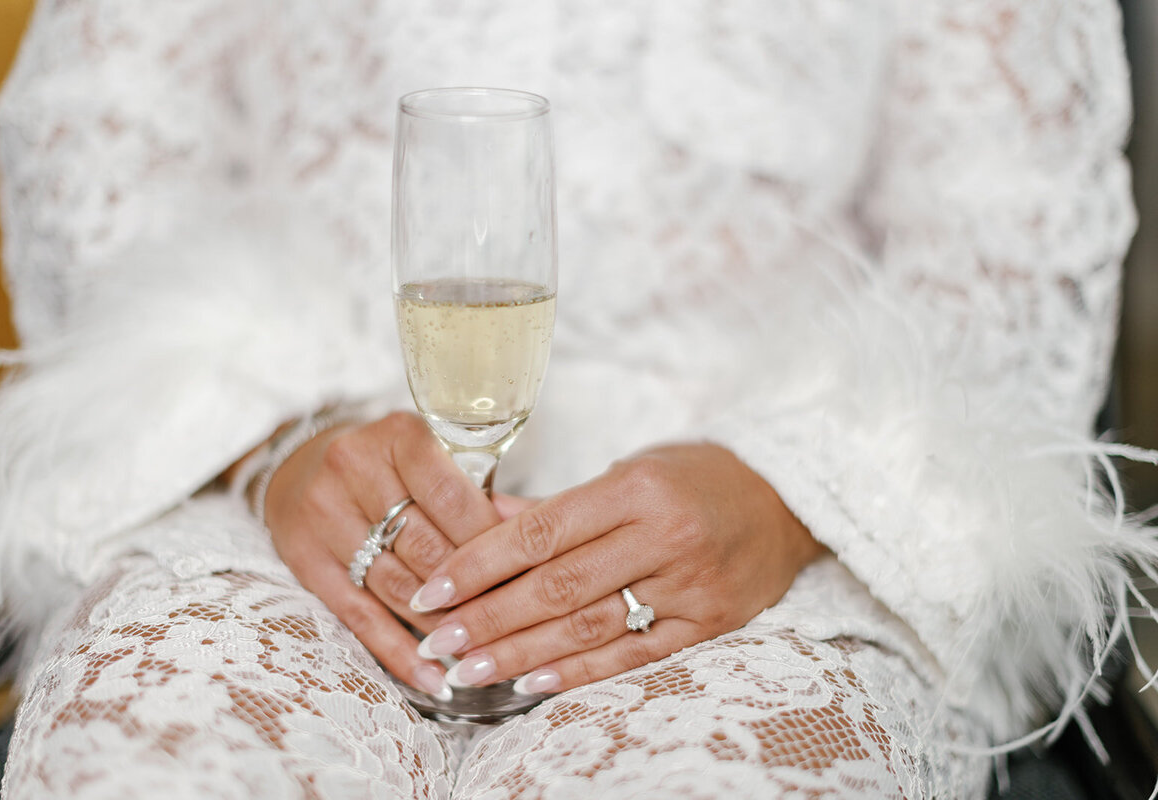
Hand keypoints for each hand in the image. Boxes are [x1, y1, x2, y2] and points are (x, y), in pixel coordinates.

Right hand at [263, 410, 501, 699]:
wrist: (302, 467)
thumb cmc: (392, 465)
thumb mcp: (434, 458)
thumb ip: (482, 493)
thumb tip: (532, 537)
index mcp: (398, 434)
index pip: (454, 498)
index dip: (492, 543)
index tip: (526, 574)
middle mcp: (354, 467)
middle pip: (427, 547)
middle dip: (473, 591)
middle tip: (512, 622)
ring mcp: (323, 515)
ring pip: (396, 587)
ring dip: (443, 626)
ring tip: (482, 654)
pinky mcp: (304, 560)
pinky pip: (360, 617)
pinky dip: (400, 653)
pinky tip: (434, 678)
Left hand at [407, 443, 824, 693]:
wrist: (783, 501)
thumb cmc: (691, 478)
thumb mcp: (627, 472)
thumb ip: (558, 508)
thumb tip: (478, 529)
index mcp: (636, 488)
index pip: (541, 532)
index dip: (480, 565)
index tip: (433, 590)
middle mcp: (665, 536)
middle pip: (558, 586)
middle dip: (489, 618)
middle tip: (437, 642)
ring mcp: (692, 585)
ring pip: (590, 626)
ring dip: (521, 654)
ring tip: (467, 672)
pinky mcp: (710, 623)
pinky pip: (636, 656)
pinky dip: (580, 673)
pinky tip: (533, 685)